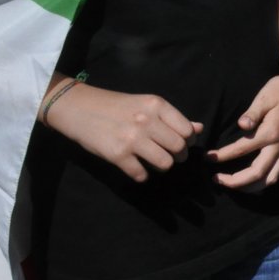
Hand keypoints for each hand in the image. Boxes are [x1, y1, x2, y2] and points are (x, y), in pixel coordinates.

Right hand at [42, 83, 201, 182]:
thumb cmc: (117, 106)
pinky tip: (137, 168)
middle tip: (172, 156)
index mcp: (157, 105)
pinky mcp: (117, 155)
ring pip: (165, 163)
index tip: (182, 143)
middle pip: (179, 148)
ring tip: (156, 162)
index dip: (189, 141)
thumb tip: (199, 129)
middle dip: (179, 156)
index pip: (188, 130)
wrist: (80, 108)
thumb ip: (172, 117)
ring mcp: (132, 139)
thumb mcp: (147, 104)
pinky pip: (141, 175)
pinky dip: (142, 175)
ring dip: (163, 166)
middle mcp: (147, 121)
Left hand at [208, 69, 278, 191]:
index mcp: (271, 132)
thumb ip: (253, 113)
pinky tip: (254, 181)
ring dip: (251, 187)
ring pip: (270, 179)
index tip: (207, 158)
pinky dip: (265, 182)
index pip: (242, 149)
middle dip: (235, 181)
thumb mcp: (265, 96)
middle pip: (257, 173)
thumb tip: (242, 125)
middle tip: (216, 179)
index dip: (222, 156)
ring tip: (234, 185)